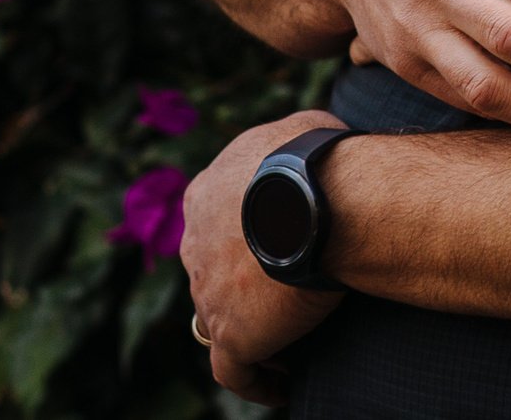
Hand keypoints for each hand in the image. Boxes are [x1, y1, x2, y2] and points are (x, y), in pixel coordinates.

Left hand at [183, 111, 349, 406]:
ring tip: (290, 339)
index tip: (279, 242)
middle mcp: (195, 245)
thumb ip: (286, 143)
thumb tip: (304, 143)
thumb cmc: (315, 159)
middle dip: (242, 282)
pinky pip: (236, 371)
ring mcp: (207, 294)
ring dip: (251, 328)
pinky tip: (282, 383)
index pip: (218, 219)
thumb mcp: (298, 127)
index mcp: (206, 193)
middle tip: (287, 290)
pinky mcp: (231, 335)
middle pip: (213, 271)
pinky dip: (258, 379)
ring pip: (220, 320)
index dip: (245, 234)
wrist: (315, 200)